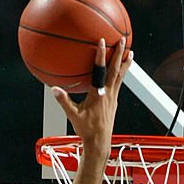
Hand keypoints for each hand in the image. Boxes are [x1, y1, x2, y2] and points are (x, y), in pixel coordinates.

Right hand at [52, 38, 131, 158]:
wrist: (99, 143)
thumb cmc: (86, 131)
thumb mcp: (73, 115)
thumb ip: (64, 101)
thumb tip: (54, 89)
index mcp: (98, 95)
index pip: (100, 71)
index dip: (101, 56)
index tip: (103, 42)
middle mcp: (108, 94)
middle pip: (116, 70)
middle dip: (119, 54)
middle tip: (124, 40)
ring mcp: (113, 98)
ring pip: (121, 77)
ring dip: (125, 64)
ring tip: (130, 53)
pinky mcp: (114, 103)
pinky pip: (118, 84)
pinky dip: (121, 75)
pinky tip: (120, 72)